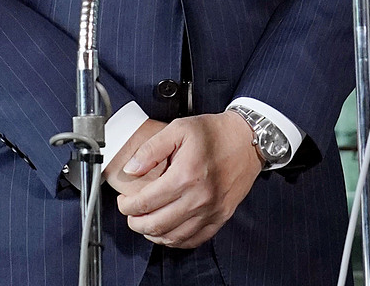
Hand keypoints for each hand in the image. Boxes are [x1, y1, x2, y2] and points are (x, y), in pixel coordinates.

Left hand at [116, 111, 260, 247]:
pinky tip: (167, 230)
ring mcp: (211, 211)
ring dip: (153, 234)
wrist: (246, 140)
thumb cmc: (213, 133)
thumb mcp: (178, 129)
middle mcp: (198, 198)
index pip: (146, 202)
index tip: (123, 202)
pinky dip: (175, 240)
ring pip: (173, 237)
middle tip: (130, 214)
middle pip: (157, 224)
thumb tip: (131, 169)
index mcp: (185, 175)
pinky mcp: (220, 217)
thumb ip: (151, 149)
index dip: (128, 206)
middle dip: (136, 223)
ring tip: (145, 222)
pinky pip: (193, 240)